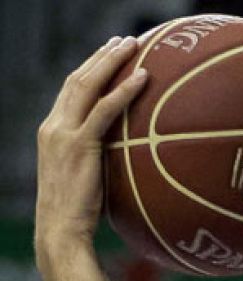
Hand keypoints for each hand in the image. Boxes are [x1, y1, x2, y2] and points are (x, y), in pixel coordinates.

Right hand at [35, 37, 147, 247]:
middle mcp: (54, 126)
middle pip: (78, 79)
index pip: (72, 91)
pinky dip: (124, 91)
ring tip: (134, 46)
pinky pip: (105, 110)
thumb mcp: (87, 177)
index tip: (110, 55)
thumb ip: (100, 158)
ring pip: (88, 85)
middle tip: (124, 41)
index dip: (90, 69)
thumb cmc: (79, 214)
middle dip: (101, 57)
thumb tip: (133, 155)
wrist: (60, 230)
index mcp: (53, 131)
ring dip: (111, 62)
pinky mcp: (79, 145)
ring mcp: (63, 133)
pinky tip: (143, 77)